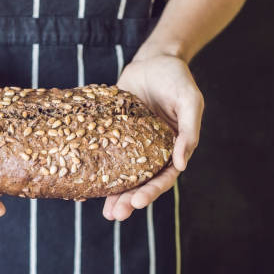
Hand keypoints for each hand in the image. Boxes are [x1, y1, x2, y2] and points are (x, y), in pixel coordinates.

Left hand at [103, 54, 203, 220]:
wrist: (154, 59)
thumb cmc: (177, 78)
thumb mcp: (190, 101)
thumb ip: (189, 131)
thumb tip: (182, 164)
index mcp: (172, 148)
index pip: (164, 177)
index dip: (151, 191)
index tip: (137, 202)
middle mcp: (151, 151)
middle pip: (141, 182)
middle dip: (129, 200)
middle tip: (116, 214)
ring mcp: (131, 144)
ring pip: (122, 174)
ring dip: (113, 193)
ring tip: (105, 211)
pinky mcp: (112, 133)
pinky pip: (104, 154)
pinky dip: (96, 169)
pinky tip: (84, 183)